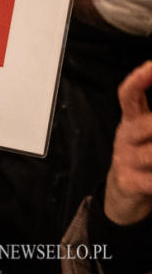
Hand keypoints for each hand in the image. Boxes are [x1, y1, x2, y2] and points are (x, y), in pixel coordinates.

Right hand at [105, 60, 151, 224]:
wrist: (123, 194)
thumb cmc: (143, 156)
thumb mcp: (146, 131)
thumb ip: (151, 117)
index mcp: (131, 119)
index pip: (129, 94)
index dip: (139, 79)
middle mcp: (126, 136)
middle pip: (147, 124)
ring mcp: (126, 159)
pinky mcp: (129, 182)